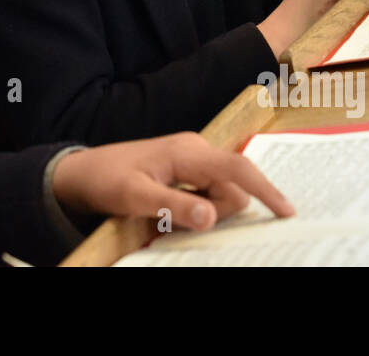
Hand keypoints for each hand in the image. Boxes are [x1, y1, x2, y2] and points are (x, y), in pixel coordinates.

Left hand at [51, 132, 294, 228]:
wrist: (81, 172)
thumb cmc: (106, 180)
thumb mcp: (134, 197)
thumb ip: (174, 206)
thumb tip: (213, 217)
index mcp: (188, 152)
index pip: (237, 168)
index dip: (265, 189)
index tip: (287, 213)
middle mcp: (196, 150)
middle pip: (231, 190)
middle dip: (216, 212)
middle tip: (170, 217)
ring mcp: (191, 160)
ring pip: (220, 196)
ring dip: (202, 212)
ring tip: (161, 211)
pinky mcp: (186, 171)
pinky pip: (207, 195)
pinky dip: (196, 209)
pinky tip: (169, 211)